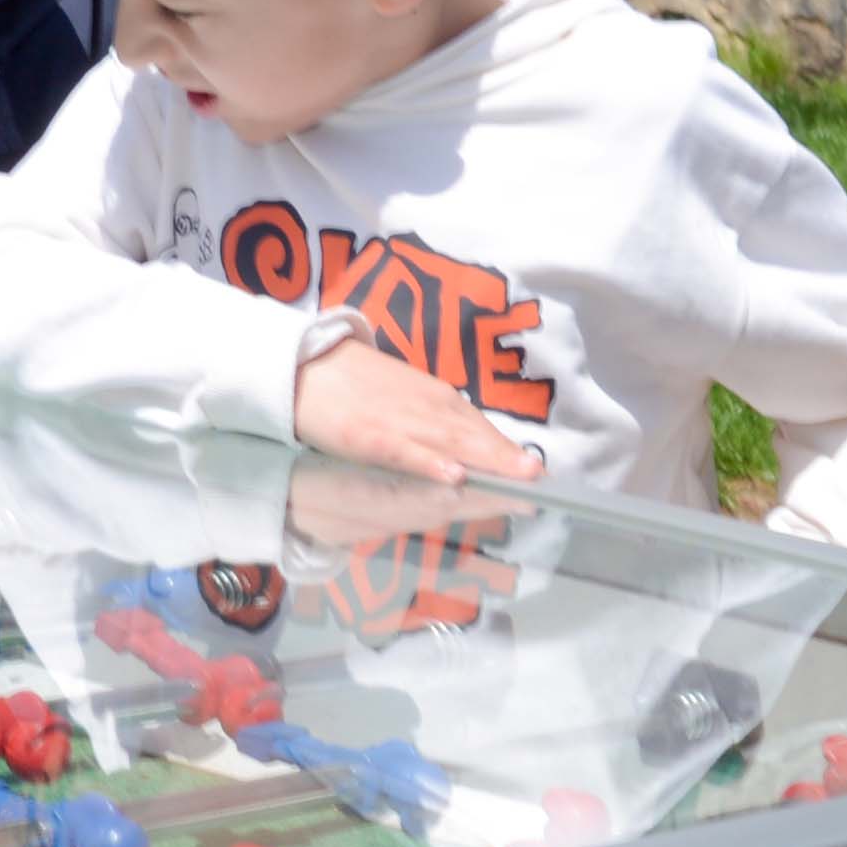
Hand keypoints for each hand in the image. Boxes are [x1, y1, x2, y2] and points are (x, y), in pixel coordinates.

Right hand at [292, 337, 542, 485]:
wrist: (305, 365)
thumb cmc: (356, 385)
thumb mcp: (404, 399)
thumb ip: (435, 422)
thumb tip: (468, 451)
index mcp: (436, 398)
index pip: (480, 427)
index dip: (508, 451)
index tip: (538, 475)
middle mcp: (426, 406)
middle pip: (474, 436)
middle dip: (508, 459)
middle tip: (541, 481)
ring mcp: (399, 420)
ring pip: (451, 442)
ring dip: (486, 459)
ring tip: (519, 478)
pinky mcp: (369, 435)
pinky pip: (405, 452)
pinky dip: (430, 462)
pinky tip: (453, 476)